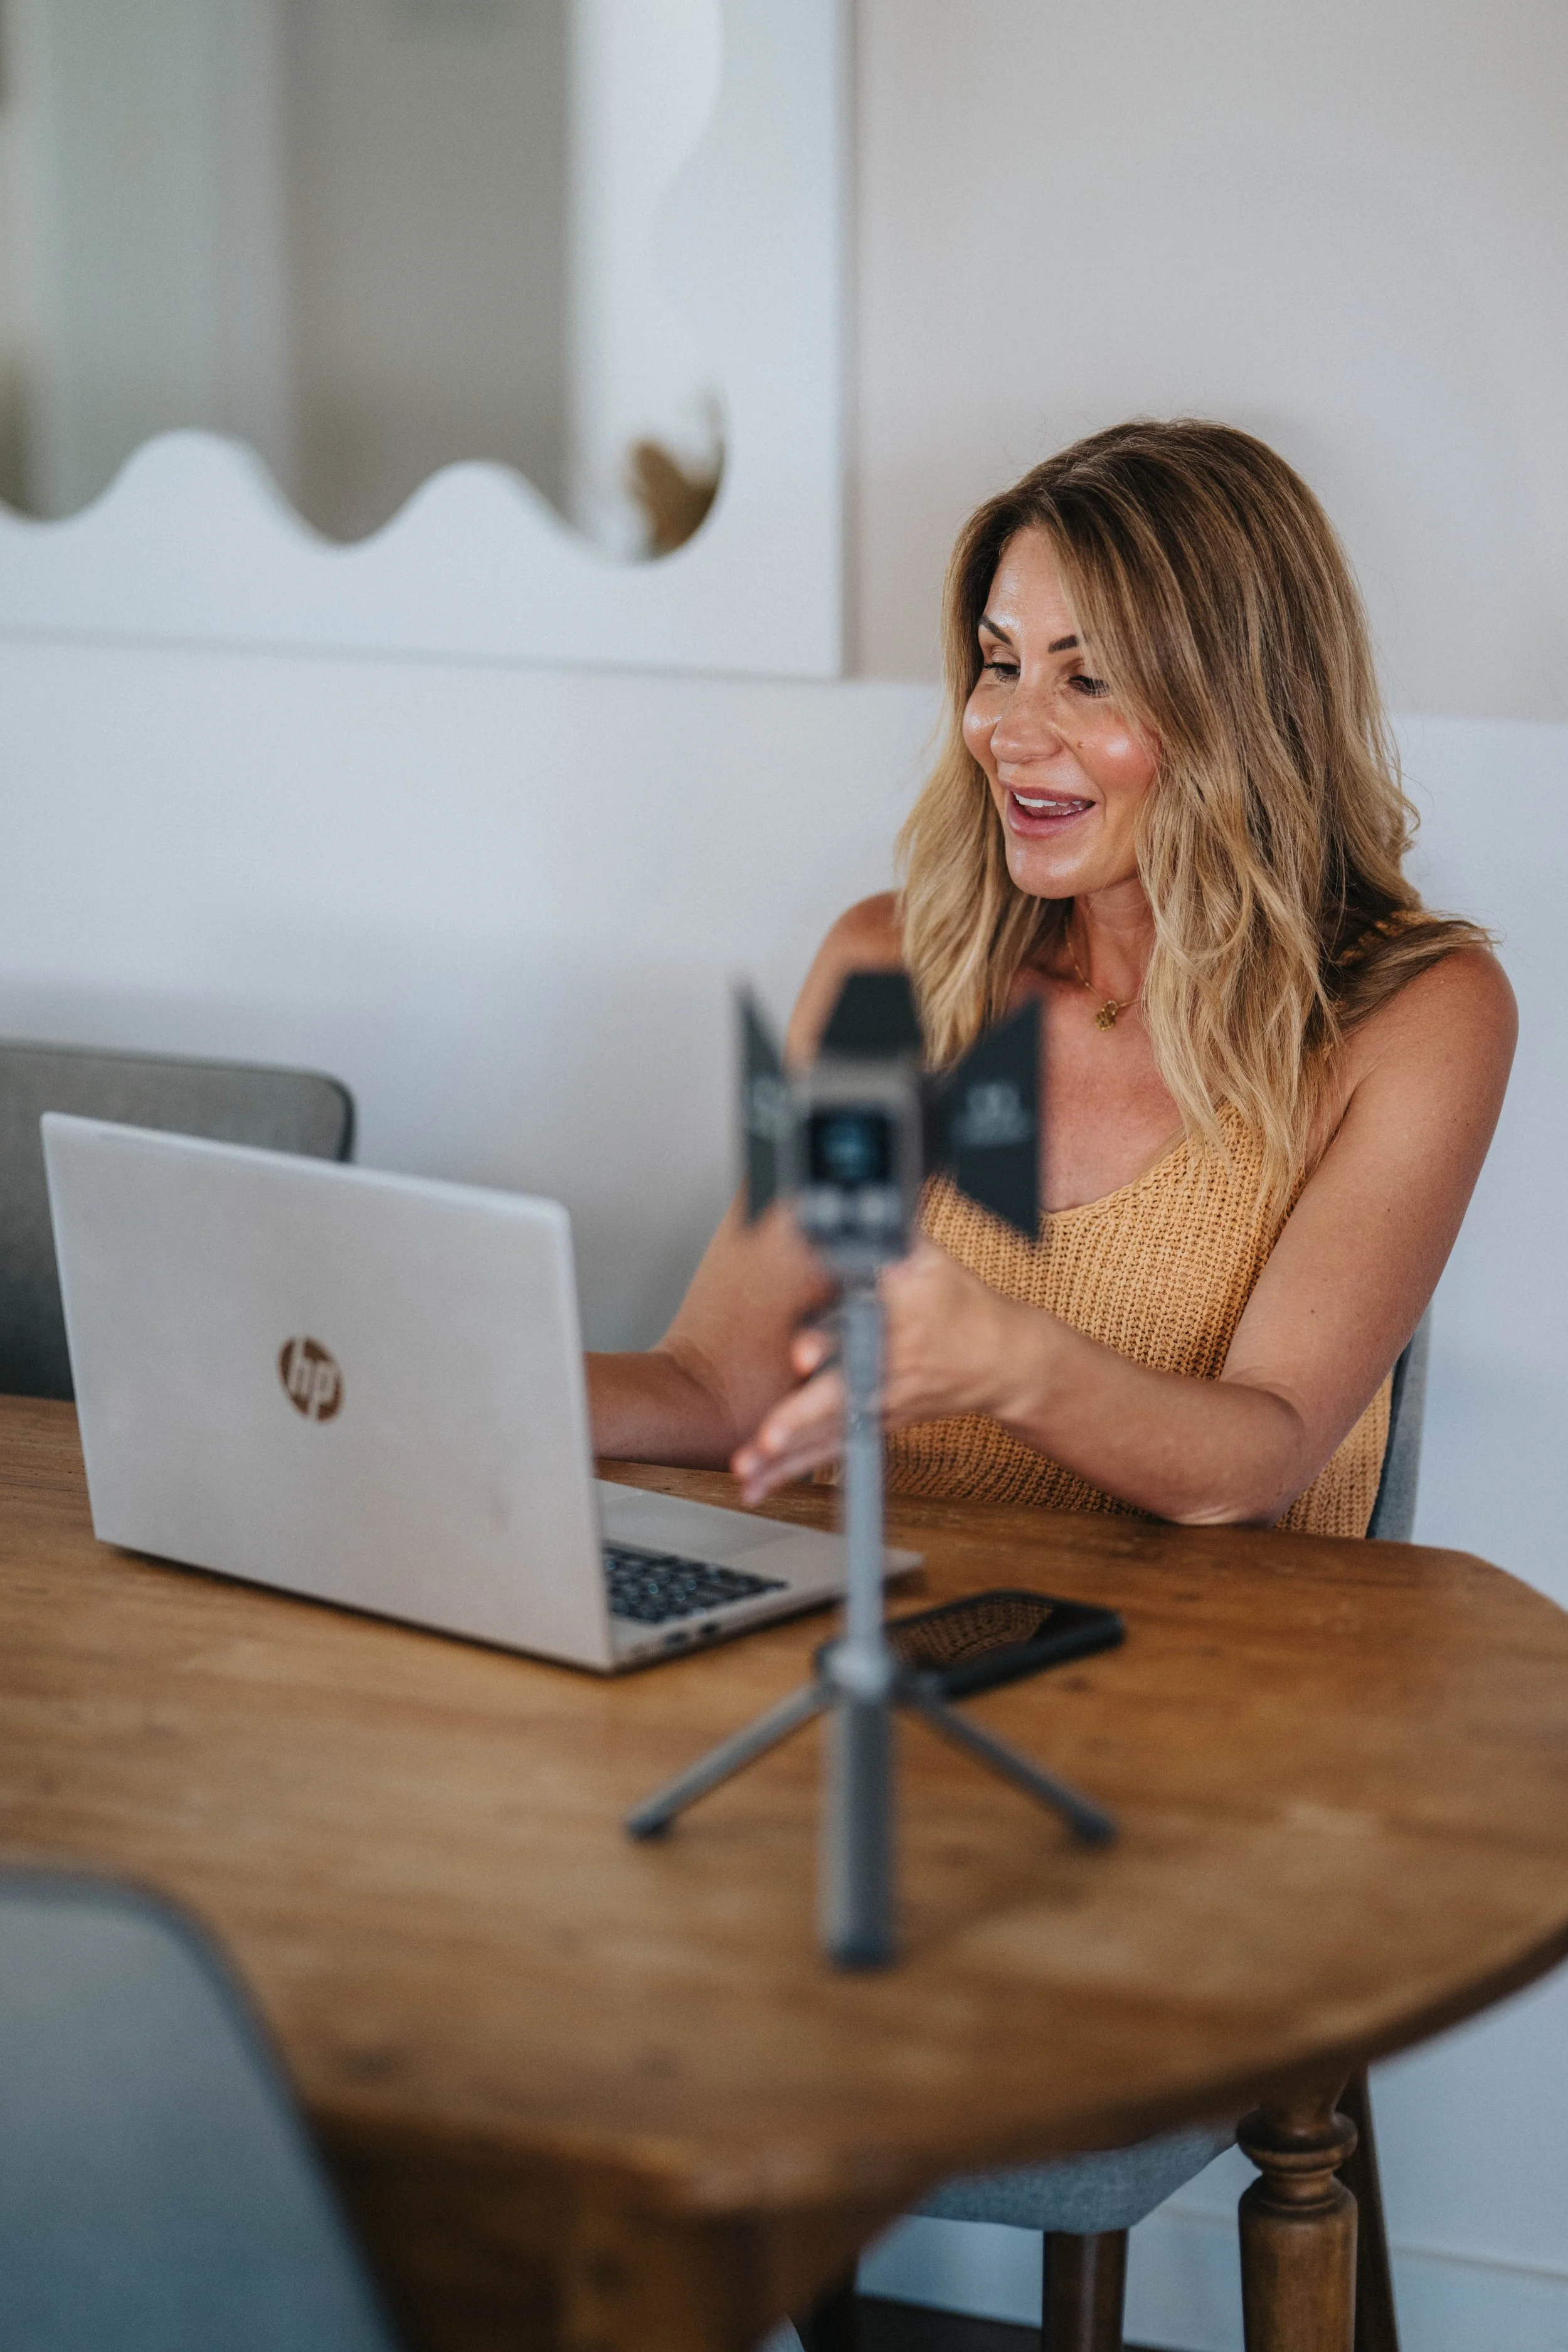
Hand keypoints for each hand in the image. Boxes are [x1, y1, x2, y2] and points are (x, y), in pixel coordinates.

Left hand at [730, 1240, 1026, 1501]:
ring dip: (786, 1458)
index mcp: (897, 1325)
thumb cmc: (963, 1307)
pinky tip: (760, 1485)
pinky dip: (793, 1472)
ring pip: (828, 1436)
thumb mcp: (930, 1261)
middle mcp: (885, 1373)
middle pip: (839, 1399)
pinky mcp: (874, 1426)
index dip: (829, 1340)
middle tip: (766, 1438)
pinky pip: (830, 1454)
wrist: (1004, 1361)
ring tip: (746, 1470)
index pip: (861, 1332)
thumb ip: (886, 1240)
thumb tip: (850, 1215)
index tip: (801, 1353)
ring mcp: (879, 1407)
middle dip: (800, 1420)